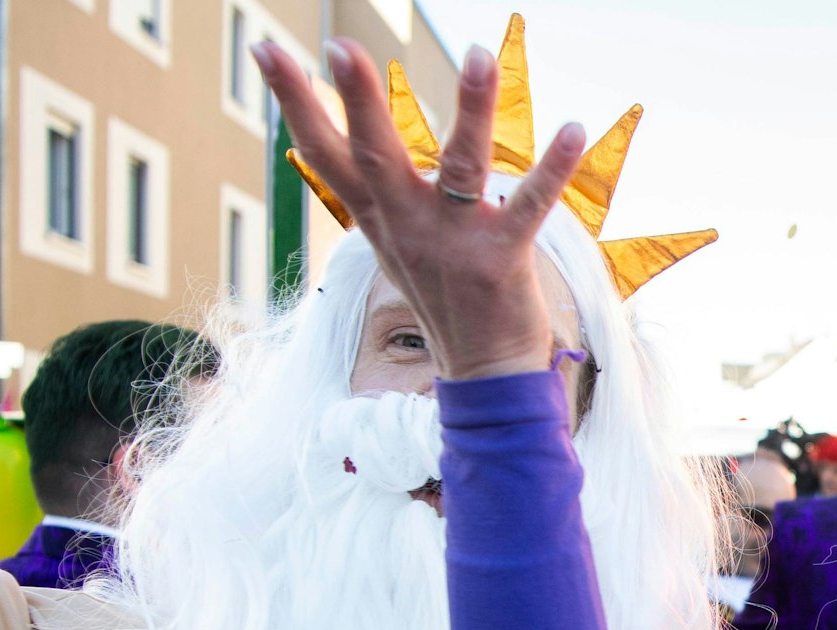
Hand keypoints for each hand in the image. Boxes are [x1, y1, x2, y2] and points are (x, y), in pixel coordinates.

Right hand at [251, 38, 583, 380]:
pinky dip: (553, 167)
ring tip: (477, 55)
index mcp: (380, 217)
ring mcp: (455, 242)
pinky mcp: (502, 259)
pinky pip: (528, 205)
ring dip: (470, 108)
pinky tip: (572, 128)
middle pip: (375, 155)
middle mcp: (409, 225)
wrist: (485, 375)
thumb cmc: (447, 298)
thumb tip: (349, 145)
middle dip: (358, 101)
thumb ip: (377, 194)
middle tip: (338, 46)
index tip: (265, 50)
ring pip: (461, 165)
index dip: (294, 102)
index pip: (325, 152)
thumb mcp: (397, 243)